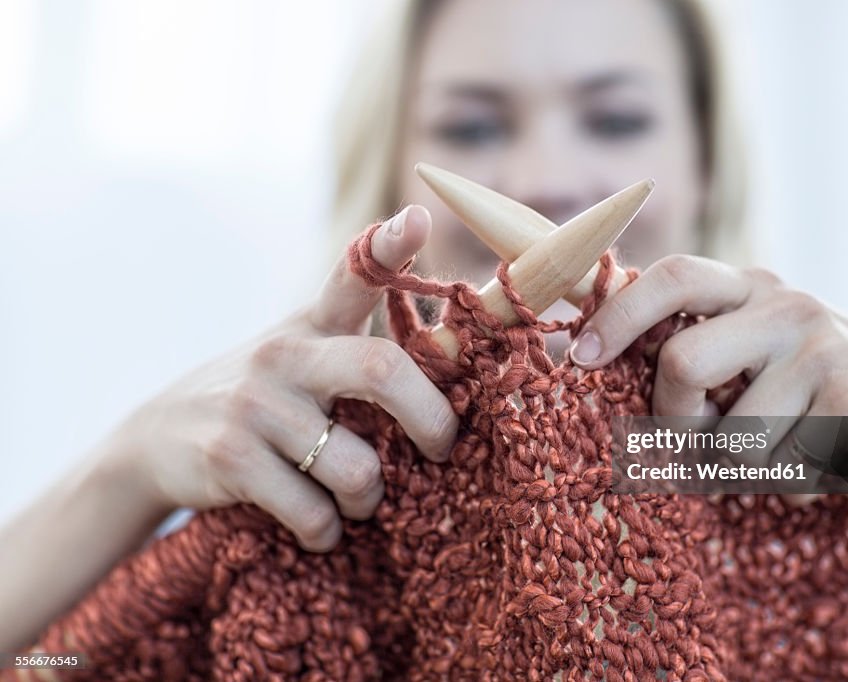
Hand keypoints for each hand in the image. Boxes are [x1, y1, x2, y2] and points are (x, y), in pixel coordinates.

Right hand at [104, 206, 456, 550]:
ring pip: (357, 466)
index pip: (355, 272)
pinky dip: (327, 531)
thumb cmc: (263, 399)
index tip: (420, 218)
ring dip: (371, 498)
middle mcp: (287, 354)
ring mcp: (255, 404)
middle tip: (442, 448)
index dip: (391, 246)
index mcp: (314, 325)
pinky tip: (322, 528)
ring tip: (361, 501)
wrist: (157, 439)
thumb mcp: (304, 359)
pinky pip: (312, 511)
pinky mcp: (230, 457)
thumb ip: (363, 355)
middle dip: (431, 419)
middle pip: (381, 369)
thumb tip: (460, 376)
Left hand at [568, 254, 847, 491]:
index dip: (617, 314)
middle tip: (690, 446)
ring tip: (779, 455)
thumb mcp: (756, 348)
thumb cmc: (813, 384)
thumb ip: (696, 343)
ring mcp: (822, 348)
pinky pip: (784, 469)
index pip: (670, 276)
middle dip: (673, 422)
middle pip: (681, 364)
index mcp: (749, 287)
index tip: (580, 355)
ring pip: (731, 440)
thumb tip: (594, 357)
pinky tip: (822, 462)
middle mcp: (785, 305)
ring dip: (741, 472)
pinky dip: (793, 485)